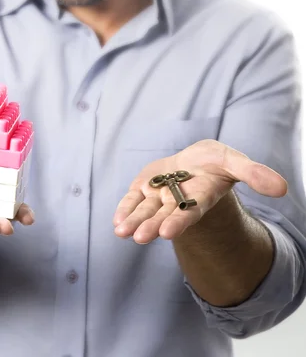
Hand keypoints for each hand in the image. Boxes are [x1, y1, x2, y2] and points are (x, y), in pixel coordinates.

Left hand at [113, 140, 286, 243]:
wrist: (194, 162)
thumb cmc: (215, 162)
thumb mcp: (234, 161)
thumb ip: (254, 173)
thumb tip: (282, 188)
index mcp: (201, 195)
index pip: (190, 211)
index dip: (179, 221)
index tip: (167, 232)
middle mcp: (179, 200)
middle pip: (164, 215)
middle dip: (152, 225)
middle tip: (141, 237)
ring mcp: (159, 195)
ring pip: (145, 210)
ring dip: (134, 221)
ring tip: (122, 233)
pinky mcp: (144, 187)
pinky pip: (133, 199)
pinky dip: (124, 209)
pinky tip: (117, 221)